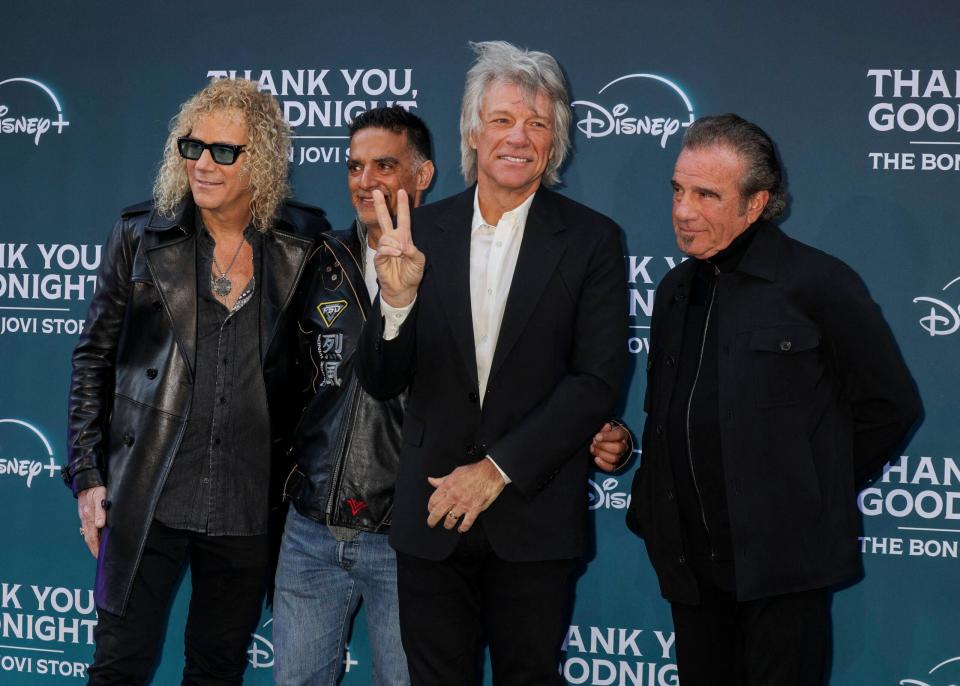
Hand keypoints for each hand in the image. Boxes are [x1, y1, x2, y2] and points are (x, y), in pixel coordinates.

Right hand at [78, 485, 107, 557]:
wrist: (87, 480)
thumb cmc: (96, 489)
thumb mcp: (100, 498)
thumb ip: (100, 511)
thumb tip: (100, 525)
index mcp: (88, 517)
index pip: (91, 537)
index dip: (95, 548)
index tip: (99, 557)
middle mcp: (85, 519)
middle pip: (89, 538)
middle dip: (94, 548)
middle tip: (99, 557)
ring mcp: (84, 516)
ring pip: (88, 533)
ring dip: (93, 542)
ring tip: (98, 550)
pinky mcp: (85, 513)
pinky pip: (88, 527)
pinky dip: (92, 534)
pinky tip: (96, 536)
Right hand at [373, 189, 424, 307]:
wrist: (403, 289)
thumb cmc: (411, 274)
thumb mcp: (419, 260)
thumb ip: (413, 250)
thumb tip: (401, 245)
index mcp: (405, 238)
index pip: (403, 219)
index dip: (403, 206)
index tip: (402, 191)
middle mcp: (393, 240)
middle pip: (385, 219)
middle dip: (381, 206)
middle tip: (376, 192)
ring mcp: (385, 248)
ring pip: (386, 236)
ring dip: (395, 243)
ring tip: (401, 252)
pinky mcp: (379, 258)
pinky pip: (383, 248)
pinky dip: (390, 250)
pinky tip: (396, 254)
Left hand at [426, 459, 505, 533]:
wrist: (490, 473)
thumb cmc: (473, 471)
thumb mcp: (455, 472)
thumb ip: (442, 479)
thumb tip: (430, 480)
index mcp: (447, 486)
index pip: (433, 500)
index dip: (430, 507)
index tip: (431, 510)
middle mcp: (454, 496)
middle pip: (438, 512)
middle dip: (432, 520)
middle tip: (431, 523)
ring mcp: (464, 503)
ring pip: (450, 520)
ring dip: (447, 524)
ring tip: (447, 525)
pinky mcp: (475, 509)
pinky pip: (467, 523)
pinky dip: (463, 528)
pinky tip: (461, 529)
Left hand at [590, 422, 629, 471]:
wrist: (605, 441)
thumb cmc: (604, 432)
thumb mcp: (604, 427)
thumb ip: (604, 427)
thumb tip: (607, 426)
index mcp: (622, 434)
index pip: (618, 435)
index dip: (607, 436)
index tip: (597, 436)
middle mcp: (623, 446)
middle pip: (617, 448)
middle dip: (603, 446)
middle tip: (594, 442)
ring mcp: (620, 456)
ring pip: (614, 458)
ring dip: (601, 454)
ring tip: (593, 449)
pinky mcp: (614, 464)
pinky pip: (611, 468)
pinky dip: (603, 464)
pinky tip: (596, 459)